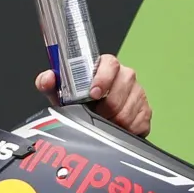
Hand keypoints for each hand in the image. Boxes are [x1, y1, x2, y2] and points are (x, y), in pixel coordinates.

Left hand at [35, 53, 151, 136]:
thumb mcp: (61, 94)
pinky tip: (117, 129)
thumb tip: (47, 78)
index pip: (110, 63)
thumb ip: (49, 84)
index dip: (103, 77)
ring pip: (132, 106)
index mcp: (105, 68)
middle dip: (109, 104)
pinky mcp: (145, 112)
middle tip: (97, 113)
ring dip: (116, 118)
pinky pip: (140, 122)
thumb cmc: (78, 103)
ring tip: (104, 122)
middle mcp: (125, 77)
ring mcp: (138, 94)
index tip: (94, 93)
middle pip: (125, 84)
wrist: (91, 121)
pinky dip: (127, 129)